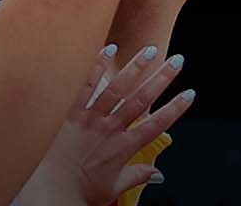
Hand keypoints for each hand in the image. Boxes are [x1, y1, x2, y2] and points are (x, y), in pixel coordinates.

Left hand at [19, 45, 195, 205]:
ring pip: (117, 88)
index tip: (189, 94)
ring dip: (135, 67)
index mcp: (123, 147)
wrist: (52, 190)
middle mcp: (110, 128)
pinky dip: (96, 67)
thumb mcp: (114, 188)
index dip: (175, 109)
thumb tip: (157, 175)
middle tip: (177, 61)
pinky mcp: (71, 113)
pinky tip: (108, 50)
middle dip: (162, 78)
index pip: (156, 125)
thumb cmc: (80, 191)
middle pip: (142, 99)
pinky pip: (85, 85)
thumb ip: (137, 176)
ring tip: (150, 50)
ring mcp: (91, 118)